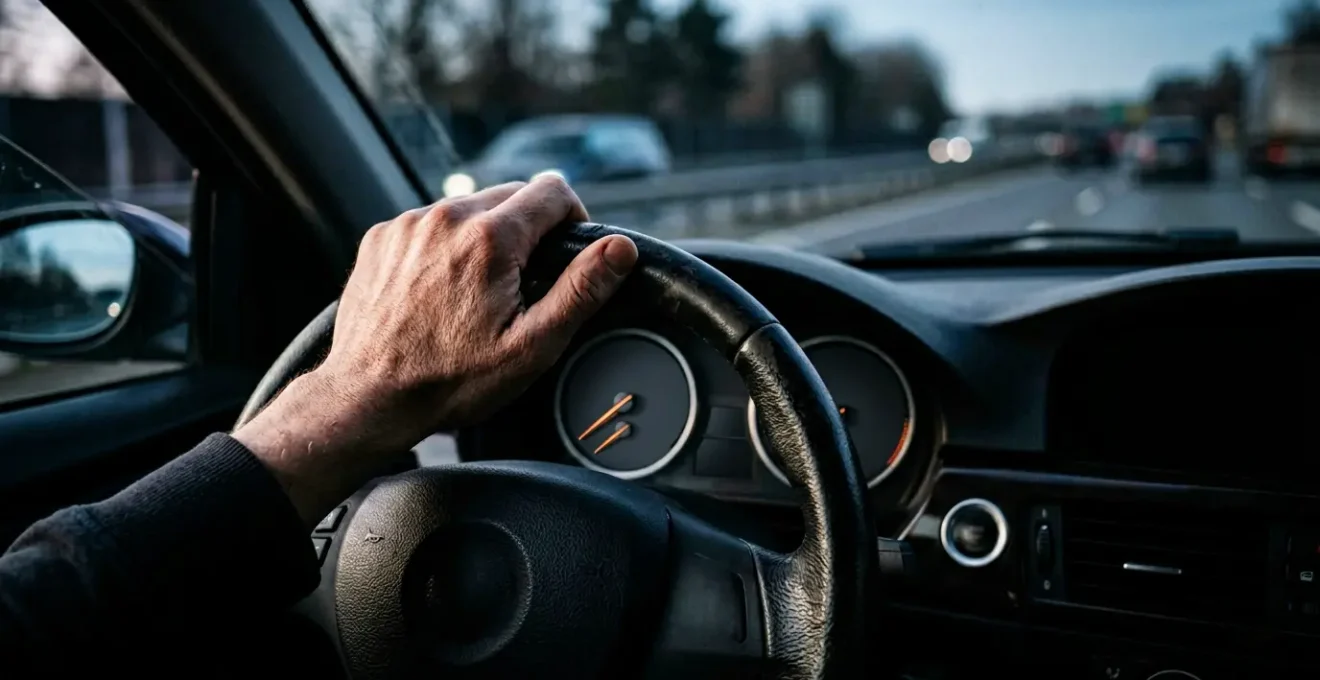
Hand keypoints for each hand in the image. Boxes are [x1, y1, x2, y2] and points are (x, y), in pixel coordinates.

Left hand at [233, 176, 637, 523]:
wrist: (367, 399)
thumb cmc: (450, 382)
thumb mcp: (531, 346)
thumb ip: (581, 290)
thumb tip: (620, 248)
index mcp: (488, 238)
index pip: (553, 190)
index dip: (573, 220)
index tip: (566, 255)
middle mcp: (445, 218)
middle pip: (511, 194)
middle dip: (528, 231)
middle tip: (524, 285)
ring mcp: (407, 225)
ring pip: (470, 208)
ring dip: (486, 237)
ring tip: (479, 294)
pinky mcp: (381, 238)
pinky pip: (430, 224)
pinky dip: (445, 246)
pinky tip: (442, 292)